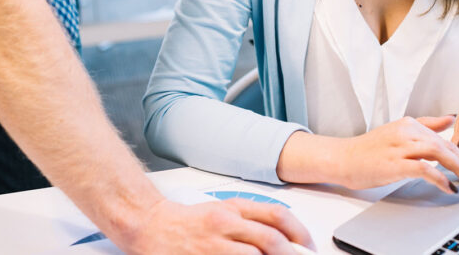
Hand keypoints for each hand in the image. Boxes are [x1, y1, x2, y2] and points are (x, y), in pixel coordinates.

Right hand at [123, 198, 314, 253]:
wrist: (150, 225)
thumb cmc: (189, 221)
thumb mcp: (223, 210)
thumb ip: (252, 220)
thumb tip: (284, 237)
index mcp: (233, 208)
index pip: (276, 215)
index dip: (299, 232)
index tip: (308, 246)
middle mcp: (225, 224)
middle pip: (270, 240)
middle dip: (291, 254)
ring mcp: (213, 245)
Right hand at [336, 116, 458, 193]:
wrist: (342, 158)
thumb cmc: (369, 150)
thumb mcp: (398, 132)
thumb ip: (426, 124)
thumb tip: (452, 118)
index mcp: (410, 123)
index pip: (444, 139)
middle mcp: (407, 131)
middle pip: (446, 145)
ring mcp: (400, 146)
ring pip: (439, 153)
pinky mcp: (394, 162)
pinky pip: (424, 168)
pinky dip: (440, 178)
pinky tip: (449, 187)